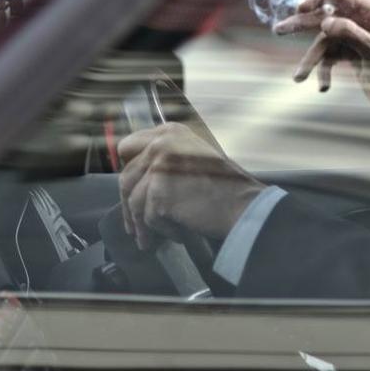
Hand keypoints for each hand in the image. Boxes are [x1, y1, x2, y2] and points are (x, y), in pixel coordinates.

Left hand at [117, 122, 264, 249]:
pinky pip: (148, 218)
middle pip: (127, 177)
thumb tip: (136, 180)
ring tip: (150, 239)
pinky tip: (177, 234)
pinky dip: (161, 231)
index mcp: (169, 131)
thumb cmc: (223, 186)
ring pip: (134, 201)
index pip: (128, 147)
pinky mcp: (159, 192)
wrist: (242, 205)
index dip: (129, 170)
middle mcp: (161, 143)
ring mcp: (158, 166)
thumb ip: (164, 158)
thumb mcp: (192, 156)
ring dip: (142, 224)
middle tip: (133, 226)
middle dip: (128, 204)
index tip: (130, 189)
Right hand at [273, 0, 369, 114]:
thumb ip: (351, 34)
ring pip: (324, 42)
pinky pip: (330, 58)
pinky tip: (324, 86)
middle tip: (279, 30)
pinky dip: (324, 71)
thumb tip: (326, 23)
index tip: (300, 8)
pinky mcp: (350, 52)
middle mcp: (362, 20)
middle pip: (326, 18)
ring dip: (312, 60)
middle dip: (302, 27)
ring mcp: (354, 36)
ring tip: (298, 77)